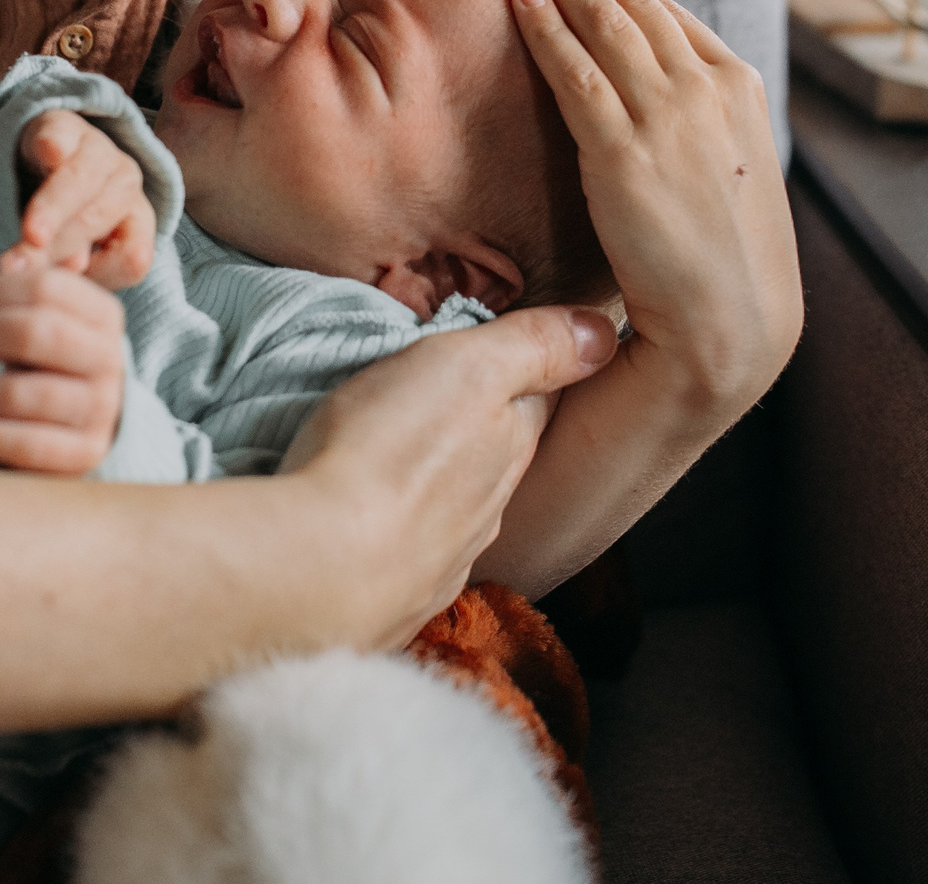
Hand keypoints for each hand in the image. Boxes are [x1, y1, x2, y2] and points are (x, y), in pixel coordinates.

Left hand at [0, 264, 126, 474]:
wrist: (89, 427)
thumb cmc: (54, 366)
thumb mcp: (52, 325)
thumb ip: (23, 301)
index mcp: (103, 317)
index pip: (47, 289)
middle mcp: (108, 361)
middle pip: (34, 333)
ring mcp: (99, 410)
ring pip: (21, 393)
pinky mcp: (83, 455)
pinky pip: (26, 446)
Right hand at [14, 109, 156, 290]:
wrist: (42, 160)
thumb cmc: (64, 220)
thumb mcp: (73, 252)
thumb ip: (73, 265)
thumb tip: (71, 269)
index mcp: (136, 222)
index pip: (132, 256)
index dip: (102, 273)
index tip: (65, 285)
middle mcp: (125, 184)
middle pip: (99, 219)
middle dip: (62, 246)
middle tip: (22, 268)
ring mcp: (98, 150)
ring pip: (82, 182)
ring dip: (54, 209)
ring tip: (29, 234)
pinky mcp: (63, 126)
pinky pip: (59, 140)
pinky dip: (52, 149)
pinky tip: (42, 160)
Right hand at [278, 304, 618, 643]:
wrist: (323, 571)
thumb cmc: (391, 453)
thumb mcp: (468, 369)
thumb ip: (534, 347)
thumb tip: (604, 333)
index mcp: (512, 444)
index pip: (539, 395)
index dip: (525, 364)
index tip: (502, 341)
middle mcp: (490, 506)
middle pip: (498, 452)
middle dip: (479, 425)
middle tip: (440, 392)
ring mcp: (446, 557)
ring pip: (456, 505)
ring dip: (438, 480)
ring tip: (399, 453)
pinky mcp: (396, 594)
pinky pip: (410, 551)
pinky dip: (399, 530)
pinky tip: (375, 522)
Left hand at [507, 0, 801, 406]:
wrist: (730, 322)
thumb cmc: (721, 262)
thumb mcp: (725, 174)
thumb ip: (696, 128)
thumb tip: (656, 105)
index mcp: (740, 90)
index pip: (671, 16)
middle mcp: (707, 90)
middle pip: (635, 5)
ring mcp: (668, 116)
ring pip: (603, 25)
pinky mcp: (623, 151)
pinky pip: (574, 71)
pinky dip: (546, 27)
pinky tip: (517, 0)